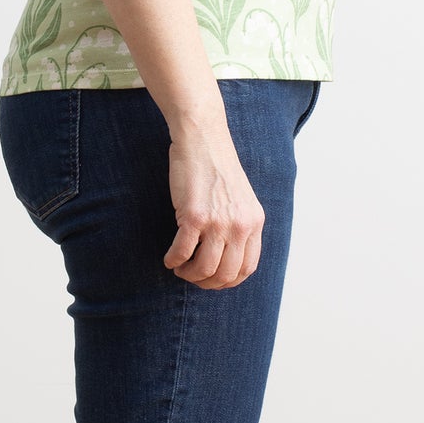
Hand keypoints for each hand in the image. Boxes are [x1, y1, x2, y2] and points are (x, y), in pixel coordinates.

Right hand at [164, 116, 264, 286]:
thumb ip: (239, 226)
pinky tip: (169, 258)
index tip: (213, 279)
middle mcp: (240, 225)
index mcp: (254, 222)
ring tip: (179, 267)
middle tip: (192, 276)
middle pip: (226, 274)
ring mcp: (218, 222)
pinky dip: (173, 260)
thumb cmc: (216, 168)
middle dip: (207, 282)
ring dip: (189, 274)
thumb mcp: (241, 199)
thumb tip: (225, 256)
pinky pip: (182, 252)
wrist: (203, 140)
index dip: (228, 281)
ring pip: (205, 268)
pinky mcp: (194, 216)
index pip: (247, 268)